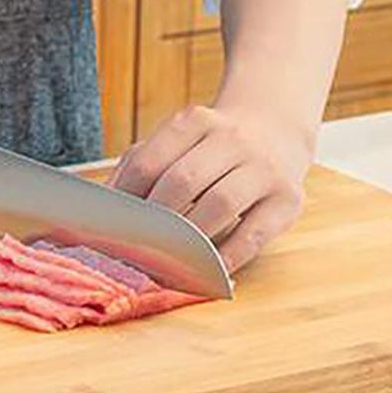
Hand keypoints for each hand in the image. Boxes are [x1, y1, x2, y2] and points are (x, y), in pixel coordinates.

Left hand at [109, 102, 314, 273]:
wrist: (277, 130)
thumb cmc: (214, 147)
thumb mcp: (180, 141)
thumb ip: (142, 167)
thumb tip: (103, 212)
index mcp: (195, 121)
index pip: (148, 164)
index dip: (124, 203)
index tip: (109, 233)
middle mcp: (232, 138)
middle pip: (181, 183)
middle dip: (154, 224)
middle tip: (136, 253)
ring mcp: (264, 167)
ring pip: (218, 206)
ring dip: (188, 241)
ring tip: (169, 263)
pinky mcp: (288, 198)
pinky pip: (252, 235)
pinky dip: (226, 259)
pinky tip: (208, 271)